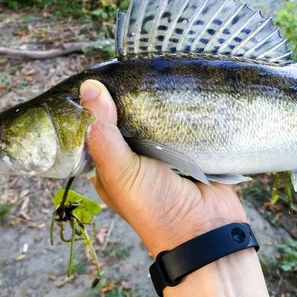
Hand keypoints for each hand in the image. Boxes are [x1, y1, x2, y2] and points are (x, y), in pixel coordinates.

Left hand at [80, 80, 247, 256]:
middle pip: (129, 119)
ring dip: (159, 101)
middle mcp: (135, 158)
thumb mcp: (120, 171)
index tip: (101, 74)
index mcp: (111, 166)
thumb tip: (89, 88)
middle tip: (135, 67)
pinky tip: (183, 87)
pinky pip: (185, 122)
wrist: (207, 229)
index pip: (97, 127)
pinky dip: (184, 109)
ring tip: (158, 69)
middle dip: (131, 98)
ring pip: (157, 118)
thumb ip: (103, 132)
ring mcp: (165, 153)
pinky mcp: (192, 149)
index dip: (97, 104)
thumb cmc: (155, 207)